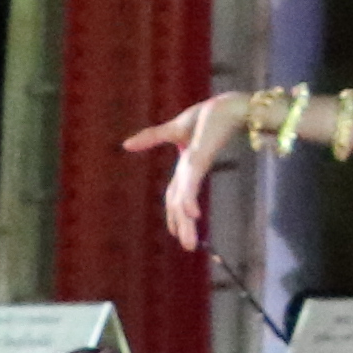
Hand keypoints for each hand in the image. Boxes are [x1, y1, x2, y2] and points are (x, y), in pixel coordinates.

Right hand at [120, 91, 251, 249]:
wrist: (226, 105)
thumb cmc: (207, 116)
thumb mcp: (174, 129)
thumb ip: (151, 138)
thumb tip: (125, 145)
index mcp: (186, 167)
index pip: (176, 195)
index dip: (175, 213)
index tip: (176, 232)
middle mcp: (191, 170)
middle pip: (181, 202)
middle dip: (183, 225)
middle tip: (188, 248)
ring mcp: (195, 166)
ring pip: (185, 199)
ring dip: (186, 223)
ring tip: (189, 245)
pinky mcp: (200, 159)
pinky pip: (190, 183)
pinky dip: (189, 200)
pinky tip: (193, 215)